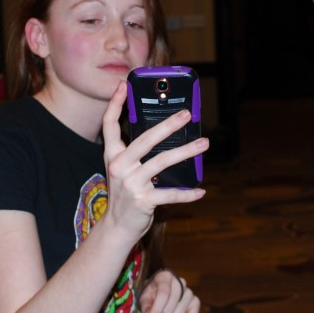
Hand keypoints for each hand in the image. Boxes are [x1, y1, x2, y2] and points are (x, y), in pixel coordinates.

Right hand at [99, 82, 207, 243]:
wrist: (117, 227)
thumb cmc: (126, 193)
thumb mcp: (123, 169)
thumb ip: (136, 153)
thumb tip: (166, 132)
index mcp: (112, 155)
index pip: (109, 124)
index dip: (115, 103)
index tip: (124, 85)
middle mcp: (119, 166)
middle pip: (145, 139)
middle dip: (168, 125)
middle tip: (186, 114)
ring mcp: (131, 184)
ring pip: (163, 161)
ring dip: (187, 151)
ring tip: (204, 144)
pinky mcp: (143, 201)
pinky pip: (170, 194)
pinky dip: (187, 193)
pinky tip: (200, 190)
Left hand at [140, 269, 199, 312]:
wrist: (159, 293)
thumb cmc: (150, 295)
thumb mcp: (144, 299)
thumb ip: (146, 308)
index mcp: (165, 276)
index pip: (163, 294)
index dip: (155, 312)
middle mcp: (180, 282)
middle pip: (170, 309)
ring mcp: (189, 292)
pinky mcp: (195, 303)